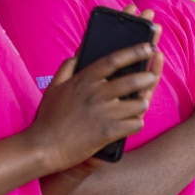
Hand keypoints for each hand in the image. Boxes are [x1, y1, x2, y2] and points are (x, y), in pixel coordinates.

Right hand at [25, 42, 160, 173]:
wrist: (44, 147)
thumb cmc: (48, 118)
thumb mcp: (54, 87)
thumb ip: (67, 68)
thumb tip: (77, 54)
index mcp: (84, 80)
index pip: (114, 60)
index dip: (134, 52)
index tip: (149, 47)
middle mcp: (96, 94)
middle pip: (133, 80)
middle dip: (148, 76)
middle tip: (151, 76)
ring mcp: (104, 113)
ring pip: (139, 103)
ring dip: (142, 103)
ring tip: (138, 104)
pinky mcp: (108, 132)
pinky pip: (135, 124)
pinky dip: (135, 123)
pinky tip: (130, 123)